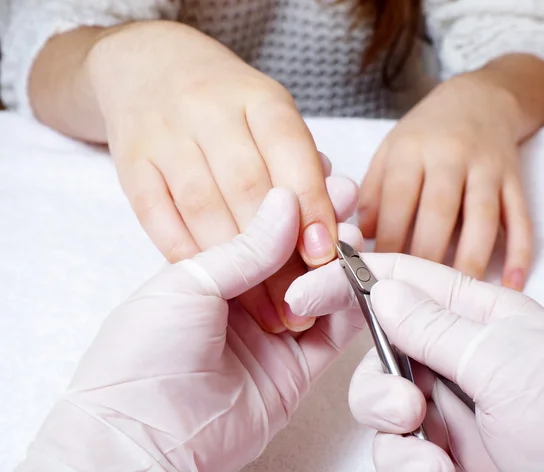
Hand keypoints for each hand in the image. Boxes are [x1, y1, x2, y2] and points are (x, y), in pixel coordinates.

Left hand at [17, 188, 364, 471]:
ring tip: (354, 228)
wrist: (144, 436)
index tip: (315, 170)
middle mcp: (244, 301)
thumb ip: (246, 247)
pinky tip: (358, 277)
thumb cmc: (145, 354)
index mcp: (211, 273)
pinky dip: (348, 306)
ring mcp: (272, 335)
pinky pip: (333, 333)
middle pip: (295, 255)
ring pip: (319, 289)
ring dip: (340, 259)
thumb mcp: (190, 282)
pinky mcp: (295, 371)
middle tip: (344, 193)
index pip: (260, 228)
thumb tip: (285, 198)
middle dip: (321, 222)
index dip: (289, 201)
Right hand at [86, 20, 340, 331]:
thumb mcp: (271, 118)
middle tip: (299, 302)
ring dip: (234, 267)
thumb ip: (301, 165)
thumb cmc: (228, 106)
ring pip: (202, 206)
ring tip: (264, 312)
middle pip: (248, 187)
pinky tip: (212, 285)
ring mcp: (164, 135)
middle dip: (275, 252)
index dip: (311, 205)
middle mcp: (209, 110)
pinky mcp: (131, 162)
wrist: (150, 67)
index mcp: (259, 97)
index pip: (291, 153)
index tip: (325, 256)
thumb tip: (335, 220)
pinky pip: (156, 216)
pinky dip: (185, 254)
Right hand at [286, 254, 543, 470]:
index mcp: (474, 316)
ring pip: (377, 398)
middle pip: (378, 345)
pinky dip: (408, 462)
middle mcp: (452, 355)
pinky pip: (393, 447)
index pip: (401, 281)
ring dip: (390, 421)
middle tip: (403, 402)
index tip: (306, 290)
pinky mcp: (436, 449)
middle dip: (376, 376)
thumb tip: (380, 291)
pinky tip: (441, 470)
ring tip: (428, 445)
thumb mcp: (504, 360)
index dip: (351, 279)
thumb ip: (434, 326)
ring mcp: (443, 404)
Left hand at [359, 72, 531, 289]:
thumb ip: (374, 190)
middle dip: (427, 254)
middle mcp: (451, 155)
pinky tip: (511, 283)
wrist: (480, 97)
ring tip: (458, 295)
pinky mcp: (515, 179)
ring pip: (482, 217)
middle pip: (440, 209)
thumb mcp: (390, 150)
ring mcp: (488, 167)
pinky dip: (519, 251)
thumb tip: (363, 236)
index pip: (399, 198)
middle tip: (417, 293)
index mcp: (412, 149)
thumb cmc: (425, 132)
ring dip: (471, 258)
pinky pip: (520, 217)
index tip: (380, 272)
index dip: (389, 238)